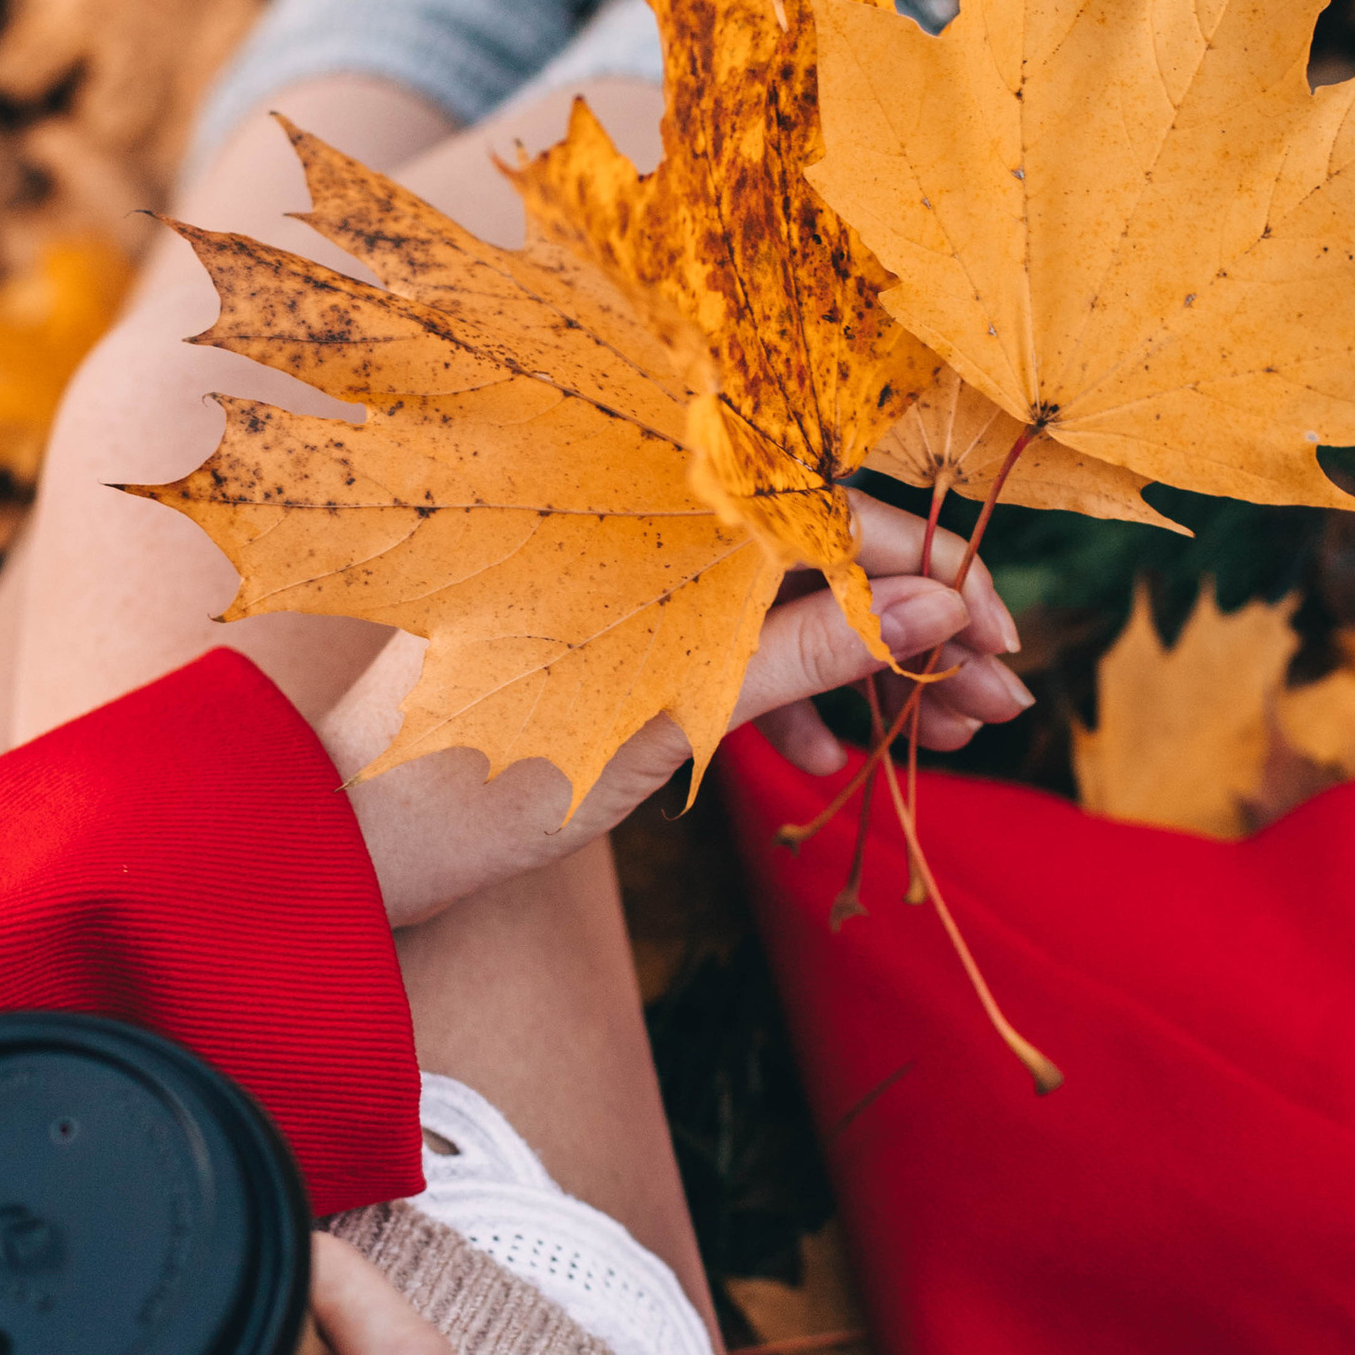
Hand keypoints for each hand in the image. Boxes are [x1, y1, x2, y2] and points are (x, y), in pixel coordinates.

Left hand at [342, 488, 1029, 919]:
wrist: (353, 838)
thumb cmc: (487, 767)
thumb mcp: (670, 710)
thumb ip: (803, 647)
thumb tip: (939, 607)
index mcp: (656, 517)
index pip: (831, 515)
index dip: (931, 577)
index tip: (1001, 644)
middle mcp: (647, 536)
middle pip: (820, 561)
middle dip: (918, 633)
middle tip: (999, 710)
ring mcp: (631, 595)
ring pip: (785, 613)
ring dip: (871, 674)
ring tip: (944, 744)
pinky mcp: (614, 652)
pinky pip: (728, 657)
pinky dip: (790, 707)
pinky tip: (830, 768)